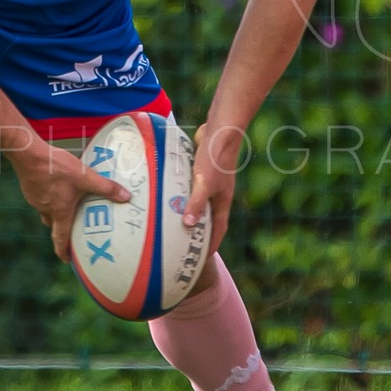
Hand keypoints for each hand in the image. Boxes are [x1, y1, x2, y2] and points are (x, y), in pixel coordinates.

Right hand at [8, 139, 131, 262]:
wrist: (28, 154)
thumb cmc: (55, 167)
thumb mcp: (85, 176)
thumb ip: (106, 187)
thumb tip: (126, 197)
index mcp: (59, 211)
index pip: (60, 238)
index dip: (63, 251)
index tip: (66, 259)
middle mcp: (46, 209)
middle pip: (53, 225)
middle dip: (61, 229)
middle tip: (69, 229)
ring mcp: (35, 199)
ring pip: (46, 211)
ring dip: (55, 211)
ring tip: (64, 203)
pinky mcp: (29, 188)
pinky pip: (40, 198)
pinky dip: (48, 197)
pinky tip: (54, 185)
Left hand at [182, 122, 247, 256]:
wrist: (220, 132)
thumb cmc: (215, 159)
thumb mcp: (204, 184)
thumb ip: (196, 204)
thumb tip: (188, 226)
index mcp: (222, 202)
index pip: (218, 229)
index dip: (212, 244)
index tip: (202, 258)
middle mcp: (218, 194)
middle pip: (208, 219)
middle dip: (198, 233)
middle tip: (183, 245)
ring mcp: (210, 182)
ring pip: (198, 203)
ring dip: (188, 212)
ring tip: (172, 223)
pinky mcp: (201, 171)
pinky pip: (190, 188)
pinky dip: (181, 194)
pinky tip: (168, 196)